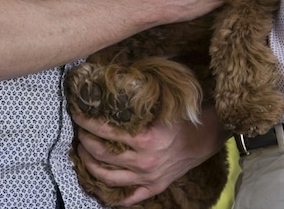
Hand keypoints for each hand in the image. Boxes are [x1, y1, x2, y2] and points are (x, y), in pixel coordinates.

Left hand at [72, 105, 228, 205]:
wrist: (205, 137)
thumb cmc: (182, 117)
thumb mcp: (162, 105)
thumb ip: (139, 100)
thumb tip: (114, 87)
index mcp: (145, 138)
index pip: (106, 132)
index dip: (88, 123)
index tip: (77, 115)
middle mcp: (144, 161)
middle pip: (103, 156)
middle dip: (85, 143)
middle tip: (79, 134)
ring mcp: (148, 177)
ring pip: (109, 178)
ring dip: (90, 166)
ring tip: (83, 154)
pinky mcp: (154, 187)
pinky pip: (129, 197)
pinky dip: (112, 193)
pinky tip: (102, 184)